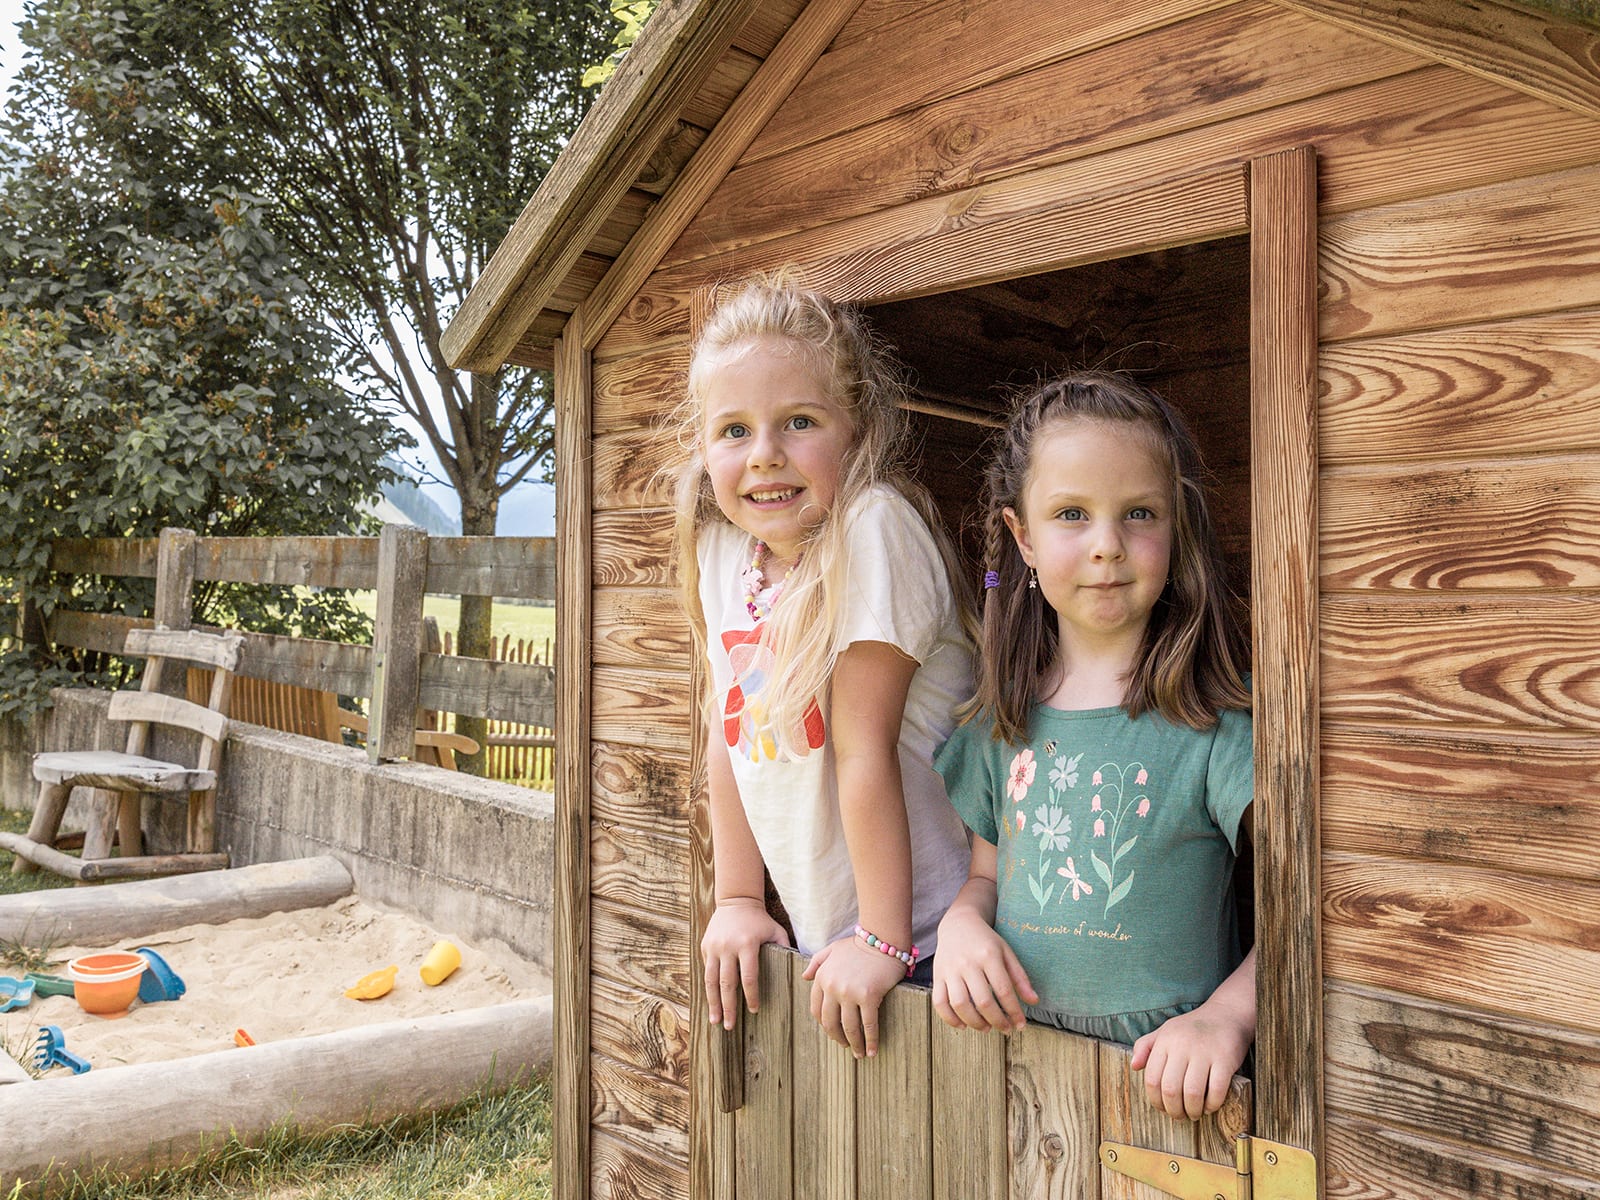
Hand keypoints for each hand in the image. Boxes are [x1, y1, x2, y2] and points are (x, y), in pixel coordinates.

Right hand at [701, 898, 789, 1029]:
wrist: (735, 901)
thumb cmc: (760, 920)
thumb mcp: (775, 930)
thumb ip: (786, 948)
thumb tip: (802, 970)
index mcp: (747, 944)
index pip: (748, 977)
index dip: (751, 995)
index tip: (754, 1010)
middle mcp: (728, 947)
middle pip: (727, 983)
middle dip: (728, 1007)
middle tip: (729, 1026)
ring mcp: (714, 947)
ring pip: (711, 981)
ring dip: (713, 1003)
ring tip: (715, 1021)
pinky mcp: (705, 947)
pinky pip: (707, 971)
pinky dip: (708, 988)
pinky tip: (711, 1002)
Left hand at [802, 937, 905, 1057]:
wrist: (882, 938)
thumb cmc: (858, 945)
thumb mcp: (832, 949)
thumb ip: (817, 962)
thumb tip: (804, 977)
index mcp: (822, 977)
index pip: (817, 1010)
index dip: (825, 1025)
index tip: (833, 1032)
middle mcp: (833, 986)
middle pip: (831, 1022)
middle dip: (838, 1038)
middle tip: (846, 1046)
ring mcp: (849, 992)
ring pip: (849, 1027)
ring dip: (854, 1044)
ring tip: (860, 1053)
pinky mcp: (868, 996)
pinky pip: (868, 1025)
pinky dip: (870, 1041)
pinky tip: (872, 1050)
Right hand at [931, 903, 1037, 1033]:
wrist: (958, 924)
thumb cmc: (985, 941)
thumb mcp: (1006, 952)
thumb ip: (1020, 977)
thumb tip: (1033, 1001)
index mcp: (988, 955)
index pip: (1003, 990)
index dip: (1014, 1012)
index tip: (1021, 1024)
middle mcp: (967, 963)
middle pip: (983, 1001)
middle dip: (997, 1021)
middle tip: (1006, 1029)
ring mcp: (950, 970)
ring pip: (960, 1004)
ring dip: (975, 1023)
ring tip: (987, 1028)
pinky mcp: (937, 975)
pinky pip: (939, 1002)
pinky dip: (950, 1019)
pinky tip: (963, 1025)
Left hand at [1129, 1006, 1251, 1119]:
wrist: (1226, 1014)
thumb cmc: (1192, 1028)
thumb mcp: (1165, 1031)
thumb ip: (1145, 1047)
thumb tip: (1134, 1067)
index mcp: (1165, 1041)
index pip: (1152, 1079)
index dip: (1156, 1101)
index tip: (1163, 1109)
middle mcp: (1182, 1046)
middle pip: (1171, 1090)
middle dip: (1174, 1110)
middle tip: (1180, 1116)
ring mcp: (1204, 1052)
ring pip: (1193, 1093)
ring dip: (1193, 1110)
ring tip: (1194, 1113)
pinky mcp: (1225, 1059)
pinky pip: (1217, 1090)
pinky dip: (1212, 1104)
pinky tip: (1210, 1106)